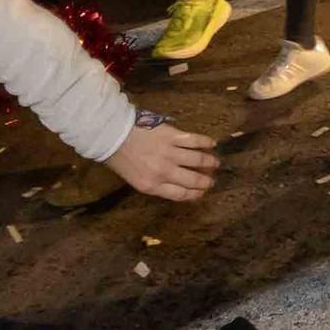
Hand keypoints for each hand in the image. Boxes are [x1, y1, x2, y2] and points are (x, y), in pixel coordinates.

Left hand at [105, 121, 219, 201]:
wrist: (113, 135)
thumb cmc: (121, 158)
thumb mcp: (134, 179)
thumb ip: (154, 183)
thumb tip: (174, 183)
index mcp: (152, 185)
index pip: (180, 194)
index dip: (194, 194)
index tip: (202, 193)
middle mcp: (164, 172)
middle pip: (192, 179)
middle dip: (205, 182)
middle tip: (212, 181)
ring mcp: (170, 153)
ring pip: (197, 159)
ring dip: (210, 162)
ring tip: (216, 162)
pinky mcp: (173, 136)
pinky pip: (194, 140)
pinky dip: (205, 142)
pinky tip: (212, 143)